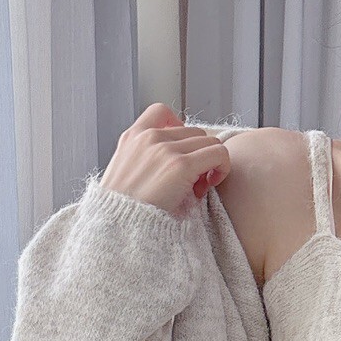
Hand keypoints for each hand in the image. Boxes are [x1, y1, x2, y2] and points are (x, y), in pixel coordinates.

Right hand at [101, 102, 230, 217]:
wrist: (118, 229)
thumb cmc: (124, 210)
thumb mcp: (124, 173)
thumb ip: (145, 158)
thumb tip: (181, 159)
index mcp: (132, 137)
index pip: (161, 112)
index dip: (180, 129)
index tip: (181, 152)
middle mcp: (149, 137)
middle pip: (194, 132)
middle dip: (197, 155)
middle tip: (191, 183)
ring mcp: (165, 149)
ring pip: (210, 142)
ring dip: (209, 164)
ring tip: (196, 188)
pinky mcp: (181, 165)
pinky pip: (219, 154)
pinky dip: (222, 168)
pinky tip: (208, 186)